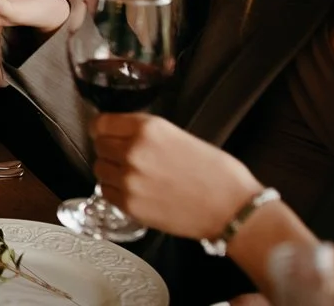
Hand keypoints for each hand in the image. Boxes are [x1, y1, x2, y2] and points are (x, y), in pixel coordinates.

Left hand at [91, 114, 261, 240]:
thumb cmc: (218, 174)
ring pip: (100, 169)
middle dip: (109, 150)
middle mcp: (133, 151)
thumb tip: (124, 135)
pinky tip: (135, 192)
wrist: (235, 210)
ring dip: (111, 171)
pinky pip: (107, 193)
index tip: (104, 133)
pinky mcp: (131, 205)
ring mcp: (129, 179)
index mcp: (147, 129)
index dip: (102, 128)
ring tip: (133, 177)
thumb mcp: (180, 136)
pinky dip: (116, 192)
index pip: (101, 122)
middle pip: (99, 145)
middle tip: (125, 158)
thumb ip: (147, 134)